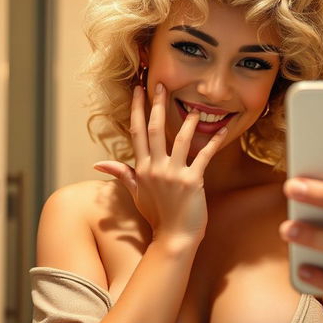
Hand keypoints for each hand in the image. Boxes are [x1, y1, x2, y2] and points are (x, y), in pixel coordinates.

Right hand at [94, 83, 227, 241]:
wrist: (174, 238)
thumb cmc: (156, 216)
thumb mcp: (136, 194)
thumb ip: (122, 174)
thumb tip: (99, 163)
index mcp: (141, 168)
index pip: (137, 132)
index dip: (137, 109)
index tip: (138, 91)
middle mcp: (155, 167)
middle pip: (155, 128)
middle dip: (157, 104)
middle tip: (161, 84)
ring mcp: (173, 173)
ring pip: (180, 138)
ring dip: (188, 120)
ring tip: (195, 107)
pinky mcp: (192, 180)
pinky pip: (204, 155)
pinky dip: (214, 141)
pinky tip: (223, 129)